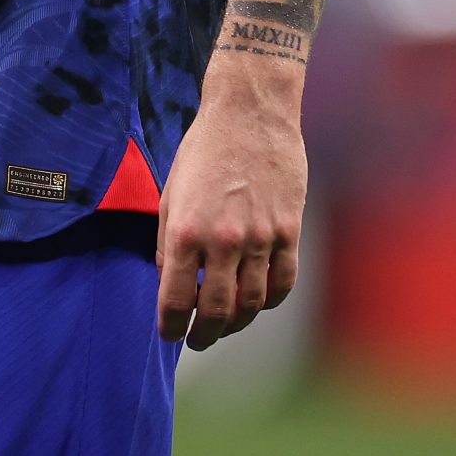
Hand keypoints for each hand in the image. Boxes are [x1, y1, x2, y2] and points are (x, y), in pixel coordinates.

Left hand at [154, 72, 305, 349]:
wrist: (250, 114)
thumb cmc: (204, 150)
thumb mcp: (171, 191)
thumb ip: (167, 239)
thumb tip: (168, 276)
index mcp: (185, 230)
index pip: (175, 297)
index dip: (170, 324)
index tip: (169, 334)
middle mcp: (223, 240)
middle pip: (215, 311)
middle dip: (203, 334)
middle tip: (196, 341)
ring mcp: (260, 238)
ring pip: (252, 303)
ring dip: (236, 323)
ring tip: (225, 325)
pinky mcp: (288, 230)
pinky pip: (283, 281)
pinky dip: (271, 300)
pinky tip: (258, 302)